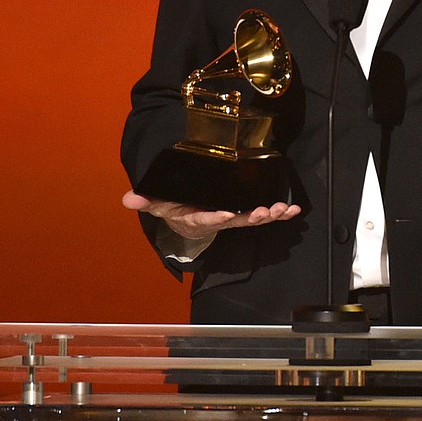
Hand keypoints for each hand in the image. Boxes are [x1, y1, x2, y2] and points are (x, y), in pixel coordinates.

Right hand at [121, 190, 300, 239]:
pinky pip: (265, 214)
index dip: (215, 217)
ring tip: (284, 210)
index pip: (206, 219)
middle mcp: (219, 220)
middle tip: (265, 212)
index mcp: (197, 218)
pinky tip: (294, 210)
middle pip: (237, 222)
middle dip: (252, 217)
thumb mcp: (158, 204)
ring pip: (254, 219)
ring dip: (270, 215)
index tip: (225, 214)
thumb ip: (146, 200)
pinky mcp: (245, 214)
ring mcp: (234, 218)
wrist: (186, 219)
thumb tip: (127, 199)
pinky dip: (280, 213)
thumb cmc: (174, 207)